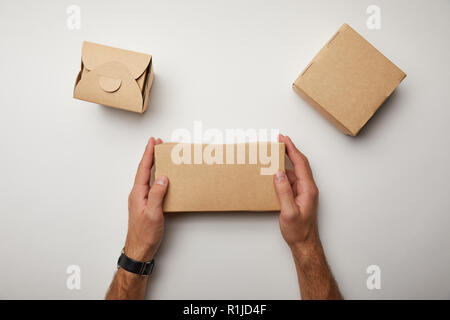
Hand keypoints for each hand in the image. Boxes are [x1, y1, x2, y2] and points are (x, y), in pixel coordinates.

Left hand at [125, 137, 168, 261]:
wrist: (139, 249)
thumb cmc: (145, 234)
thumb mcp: (153, 213)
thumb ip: (157, 194)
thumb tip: (162, 178)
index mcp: (138, 193)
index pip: (144, 169)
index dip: (148, 154)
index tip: (153, 142)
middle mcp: (137, 194)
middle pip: (144, 170)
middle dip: (150, 155)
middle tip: (156, 143)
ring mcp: (140, 199)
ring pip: (147, 177)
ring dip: (152, 165)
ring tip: (158, 155)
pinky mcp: (145, 204)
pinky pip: (150, 185)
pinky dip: (155, 176)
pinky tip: (160, 177)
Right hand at [273, 134, 319, 253]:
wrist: (304, 243)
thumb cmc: (299, 231)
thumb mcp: (289, 212)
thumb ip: (284, 192)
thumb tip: (278, 173)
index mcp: (308, 189)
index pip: (300, 164)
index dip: (292, 150)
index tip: (284, 139)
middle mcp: (308, 188)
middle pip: (300, 163)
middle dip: (290, 150)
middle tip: (279, 140)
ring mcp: (304, 192)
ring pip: (295, 171)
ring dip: (286, 161)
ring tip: (274, 153)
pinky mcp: (299, 196)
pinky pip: (291, 180)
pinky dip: (283, 172)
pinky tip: (275, 172)